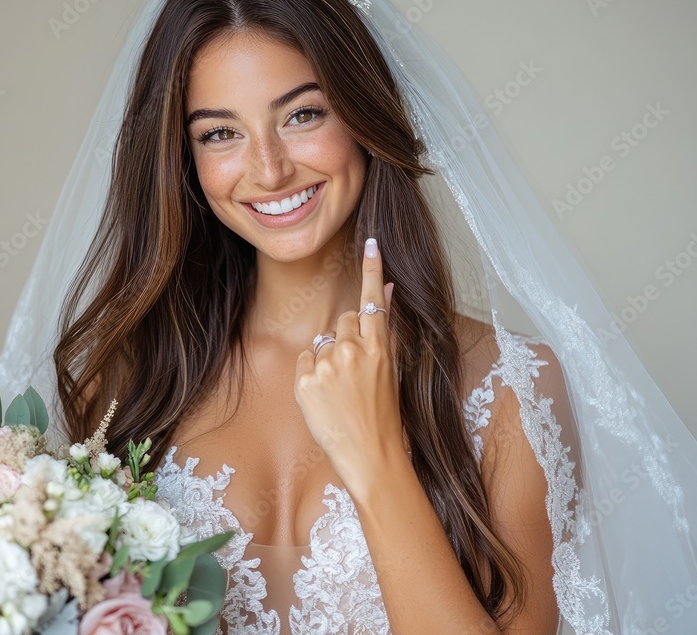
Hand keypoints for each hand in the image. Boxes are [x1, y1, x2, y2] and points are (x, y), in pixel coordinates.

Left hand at [294, 237, 404, 490]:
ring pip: (323, 342)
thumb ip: (385, 330)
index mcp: (379, 347)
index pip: (373, 300)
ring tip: (342, 390)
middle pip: (343, 320)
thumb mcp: (391, 370)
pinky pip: (305, 361)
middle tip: (356, 372)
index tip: (371, 242)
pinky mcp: (306, 380)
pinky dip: (311, 374)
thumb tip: (386, 292)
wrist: (371, 454)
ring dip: (329, 358)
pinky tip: (326, 396)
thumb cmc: (383, 415)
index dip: (372, 269)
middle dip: (347, 337)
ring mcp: (327, 365)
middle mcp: (352, 350)